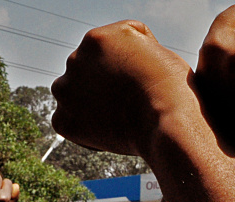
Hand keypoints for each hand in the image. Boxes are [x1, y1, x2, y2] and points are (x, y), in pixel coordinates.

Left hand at [51, 21, 193, 155]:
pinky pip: (68, 122)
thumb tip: (125, 59)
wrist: (168, 123)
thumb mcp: (155, 49)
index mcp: (96, 38)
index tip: (135, 81)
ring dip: (88, 103)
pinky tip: (107, 131)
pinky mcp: (63, 120)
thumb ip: (132, 49)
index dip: (122, 65)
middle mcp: (74, 59)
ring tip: (116, 117)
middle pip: (86, 70)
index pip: (105, 49)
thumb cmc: (171, 88)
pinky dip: (83, 128)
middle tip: (126, 101)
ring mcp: (66, 91)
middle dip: (101, 83)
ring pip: (73, 94)